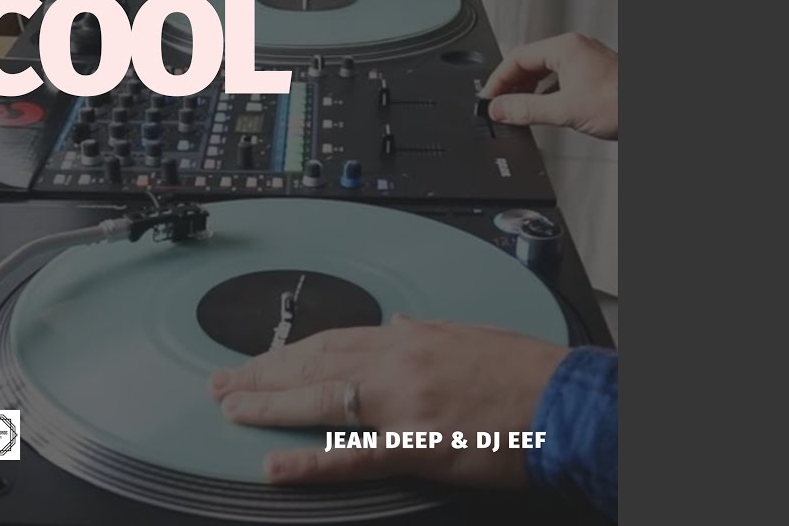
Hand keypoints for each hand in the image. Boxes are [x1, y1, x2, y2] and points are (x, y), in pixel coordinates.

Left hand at [208, 315, 568, 488]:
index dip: (286, 352)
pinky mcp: (418, 445)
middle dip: (261, 373)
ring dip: (268, 405)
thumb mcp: (469, 336)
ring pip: (320, 400)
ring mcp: (403, 404)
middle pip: (313, 364)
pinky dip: (312, 462)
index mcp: (409, 338)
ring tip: (229, 409)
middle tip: (221, 383)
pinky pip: (354, 455)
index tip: (257, 360)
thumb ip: (424, 331)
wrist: (567, 402)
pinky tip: (277, 465)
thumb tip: (396, 322)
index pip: (331, 340)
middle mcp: (397, 363)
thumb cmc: (526, 372)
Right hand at [479, 32, 617, 139]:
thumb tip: (499, 109)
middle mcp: (575, 49)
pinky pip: (558, 79)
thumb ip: (526, 109)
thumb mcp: (565, 109)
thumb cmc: (622, 103)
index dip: (498, 80)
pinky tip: (542, 109)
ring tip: (516, 109)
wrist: (653, 112)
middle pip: (529, 62)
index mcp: (565, 47)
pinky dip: (544, 93)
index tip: (488, 99)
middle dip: (511, 85)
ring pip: (544, 71)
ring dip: (527, 90)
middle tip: (498, 106)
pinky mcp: (592, 75)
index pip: (517, 58)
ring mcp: (585, 61)